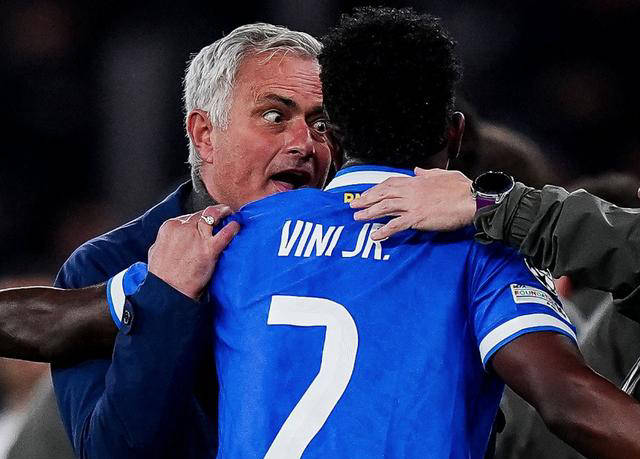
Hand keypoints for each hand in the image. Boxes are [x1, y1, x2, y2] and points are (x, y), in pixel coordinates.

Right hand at [148, 205, 239, 298]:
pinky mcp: (209, 249)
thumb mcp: (156, 252)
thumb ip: (164, 241)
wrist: (168, 291)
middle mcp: (183, 228)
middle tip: (223, 212)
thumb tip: (170, 239)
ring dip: (224, 212)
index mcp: (169, 227)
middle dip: (213, 212)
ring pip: (213, 215)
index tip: (207, 219)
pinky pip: (225, 233)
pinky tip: (237, 226)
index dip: (201, 217)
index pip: (189, 215)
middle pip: (202, 213)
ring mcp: (197, 237)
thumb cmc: (161, 276)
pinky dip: (233, 228)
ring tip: (230, 213)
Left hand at [350, 167, 474, 239]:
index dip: (376, 189)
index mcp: (417, 181)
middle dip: (366, 199)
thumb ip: (427, 173)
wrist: (472, 199)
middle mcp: (411, 192)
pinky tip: (375, 236)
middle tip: (354, 205)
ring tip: (357, 218)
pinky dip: (384, 231)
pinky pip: (396, 225)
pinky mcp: (418, 218)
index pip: (390, 183)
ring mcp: (413, 205)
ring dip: (369, 213)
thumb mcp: (442, 174)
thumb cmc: (462, 188)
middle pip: (382, 194)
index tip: (367, 193)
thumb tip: (417, 170)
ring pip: (385, 208)